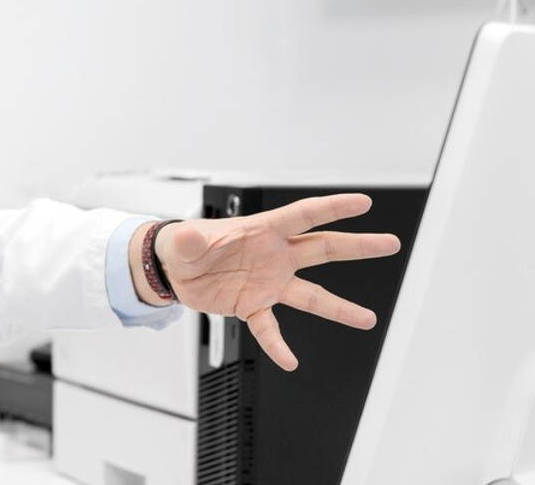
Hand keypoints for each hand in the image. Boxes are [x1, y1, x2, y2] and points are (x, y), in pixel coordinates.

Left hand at [134, 194, 400, 370]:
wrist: (173, 270)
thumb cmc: (184, 245)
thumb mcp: (184, 239)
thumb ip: (190, 239)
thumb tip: (187, 236)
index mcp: (261, 231)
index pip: (303, 215)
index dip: (332, 208)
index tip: (363, 203)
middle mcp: (273, 256)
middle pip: (322, 248)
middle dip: (357, 245)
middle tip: (390, 243)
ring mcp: (268, 282)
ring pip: (311, 295)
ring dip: (339, 308)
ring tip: (367, 319)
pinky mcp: (253, 305)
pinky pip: (270, 328)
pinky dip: (278, 345)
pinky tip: (289, 361)